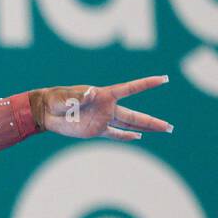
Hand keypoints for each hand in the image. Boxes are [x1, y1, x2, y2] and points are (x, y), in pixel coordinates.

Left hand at [31, 76, 172, 139]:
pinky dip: (125, 137)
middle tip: (170, 127)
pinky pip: (115, 134)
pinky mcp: (96, 130)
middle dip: (153, 122)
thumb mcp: (66, 96)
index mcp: (104, 94)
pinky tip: (138, 138)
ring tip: (163, 130)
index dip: (147, 84)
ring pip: (129, 126)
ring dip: (145, 129)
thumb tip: (91, 93)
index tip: (164, 80)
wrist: (47, 111)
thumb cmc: (56, 99)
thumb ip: (78, 95)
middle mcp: (108, 107)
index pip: (131, 88)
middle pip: (135, 115)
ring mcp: (103, 119)